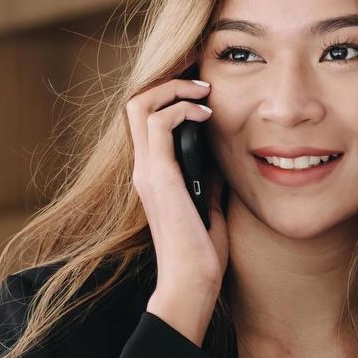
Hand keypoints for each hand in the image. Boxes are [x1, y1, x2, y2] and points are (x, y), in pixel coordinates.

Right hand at [125, 72, 228, 344]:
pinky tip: (206, 113)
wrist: (192, 281)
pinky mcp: (158, 175)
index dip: (168, 93)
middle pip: (137, 101)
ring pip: (140, 104)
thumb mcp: (209, 203)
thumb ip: (207, 178)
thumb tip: (220, 156)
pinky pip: (159, 123)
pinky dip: (181, 108)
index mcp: (153, 174)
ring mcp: (146, 170)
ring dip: (174, 88)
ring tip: (204, 90)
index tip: (200, 86)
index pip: (146, 118)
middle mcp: (143, 168)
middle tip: (201, 77)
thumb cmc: (202, 252)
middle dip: (169, 80)